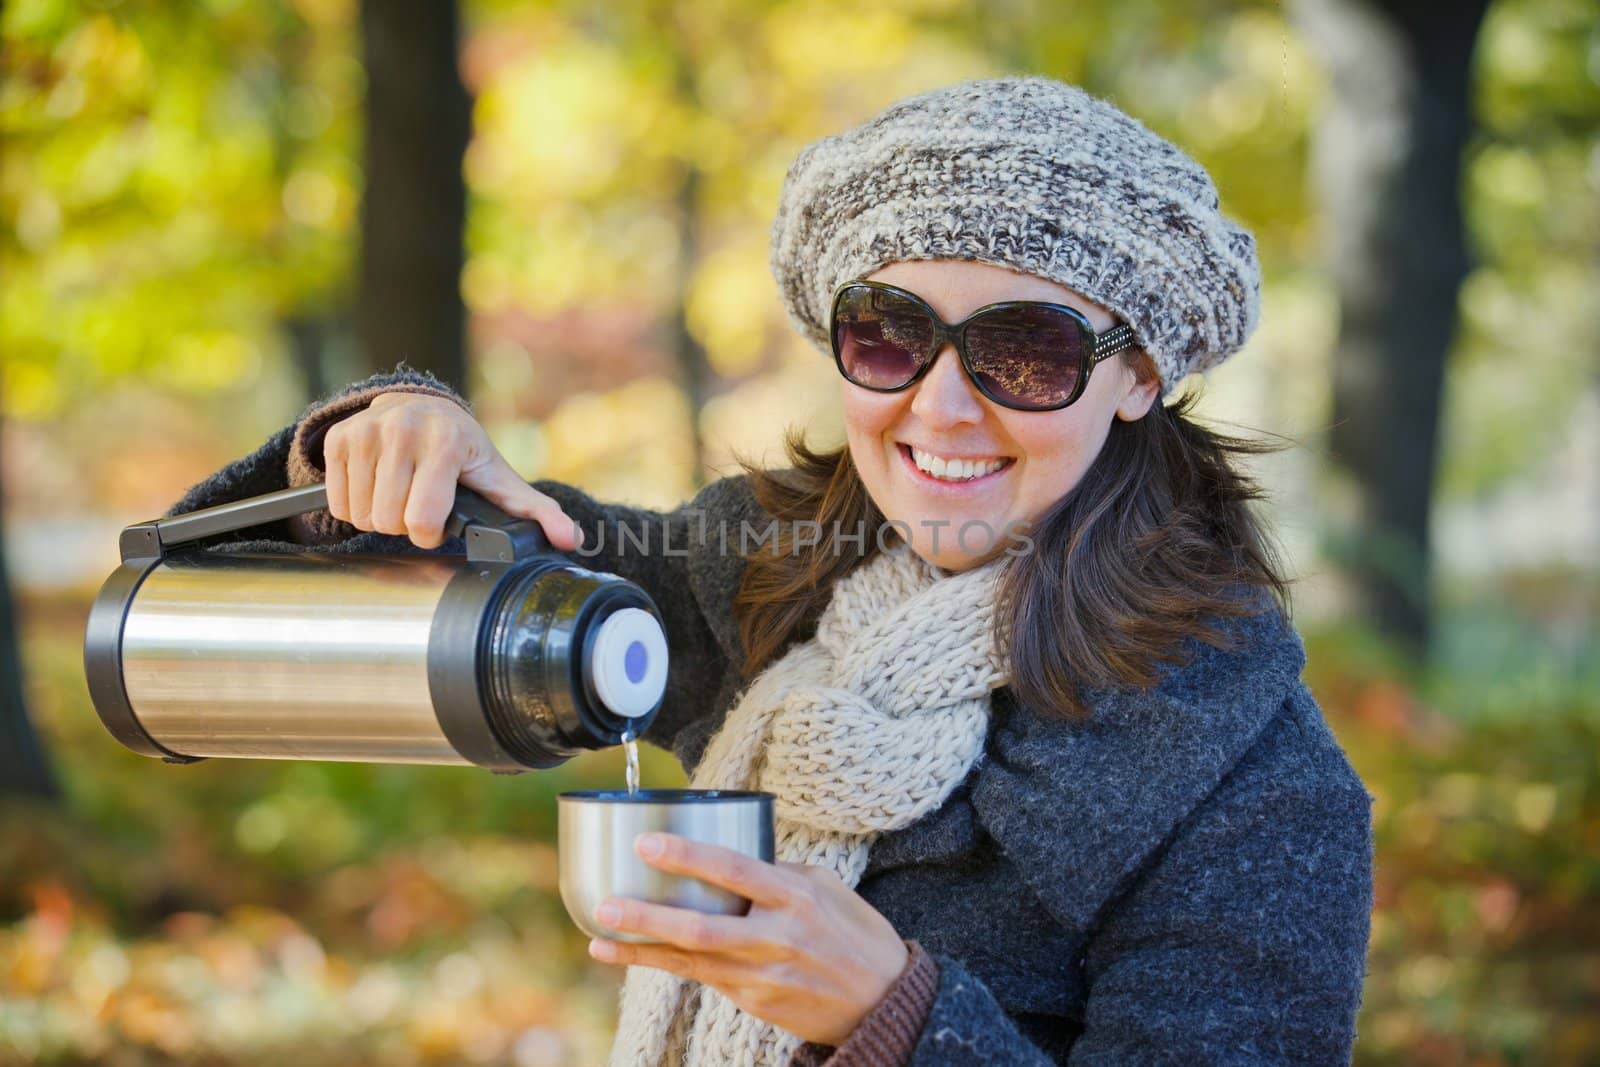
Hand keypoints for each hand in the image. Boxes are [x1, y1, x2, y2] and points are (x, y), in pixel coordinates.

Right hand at [321, 392, 582, 550]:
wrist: (421, 407)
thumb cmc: (462, 450)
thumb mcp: (498, 478)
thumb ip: (536, 511)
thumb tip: (571, 539)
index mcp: (446, 443)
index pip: (423, 519)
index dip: (429, 533)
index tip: (438, 520)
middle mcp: (403, 430)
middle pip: (389, 521)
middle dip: (404, 524)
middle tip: (417, 505)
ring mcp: (367, 431)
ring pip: (361, 514)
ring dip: (379, 516)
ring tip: (399, 494)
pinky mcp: (339, 437)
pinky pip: (338, 502)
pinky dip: (355, 505)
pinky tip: (376, 487)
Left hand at [587, 832, 908, 1046]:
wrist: (883, 1001)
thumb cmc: (854, 933)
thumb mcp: (825, 888)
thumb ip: (777, 874)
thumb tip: (730, 860)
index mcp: (796, 897)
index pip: (735, 871)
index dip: (689, 857)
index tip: (648, 843)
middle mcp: (777, 937)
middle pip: (702, 927)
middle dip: (649, 916)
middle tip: (606, 902)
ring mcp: (763, 974)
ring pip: (691, 960)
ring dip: (641, 949)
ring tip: (599, 935)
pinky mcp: (754, 1000)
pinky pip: (701, 976)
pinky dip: (662, 965)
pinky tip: (629, 955)